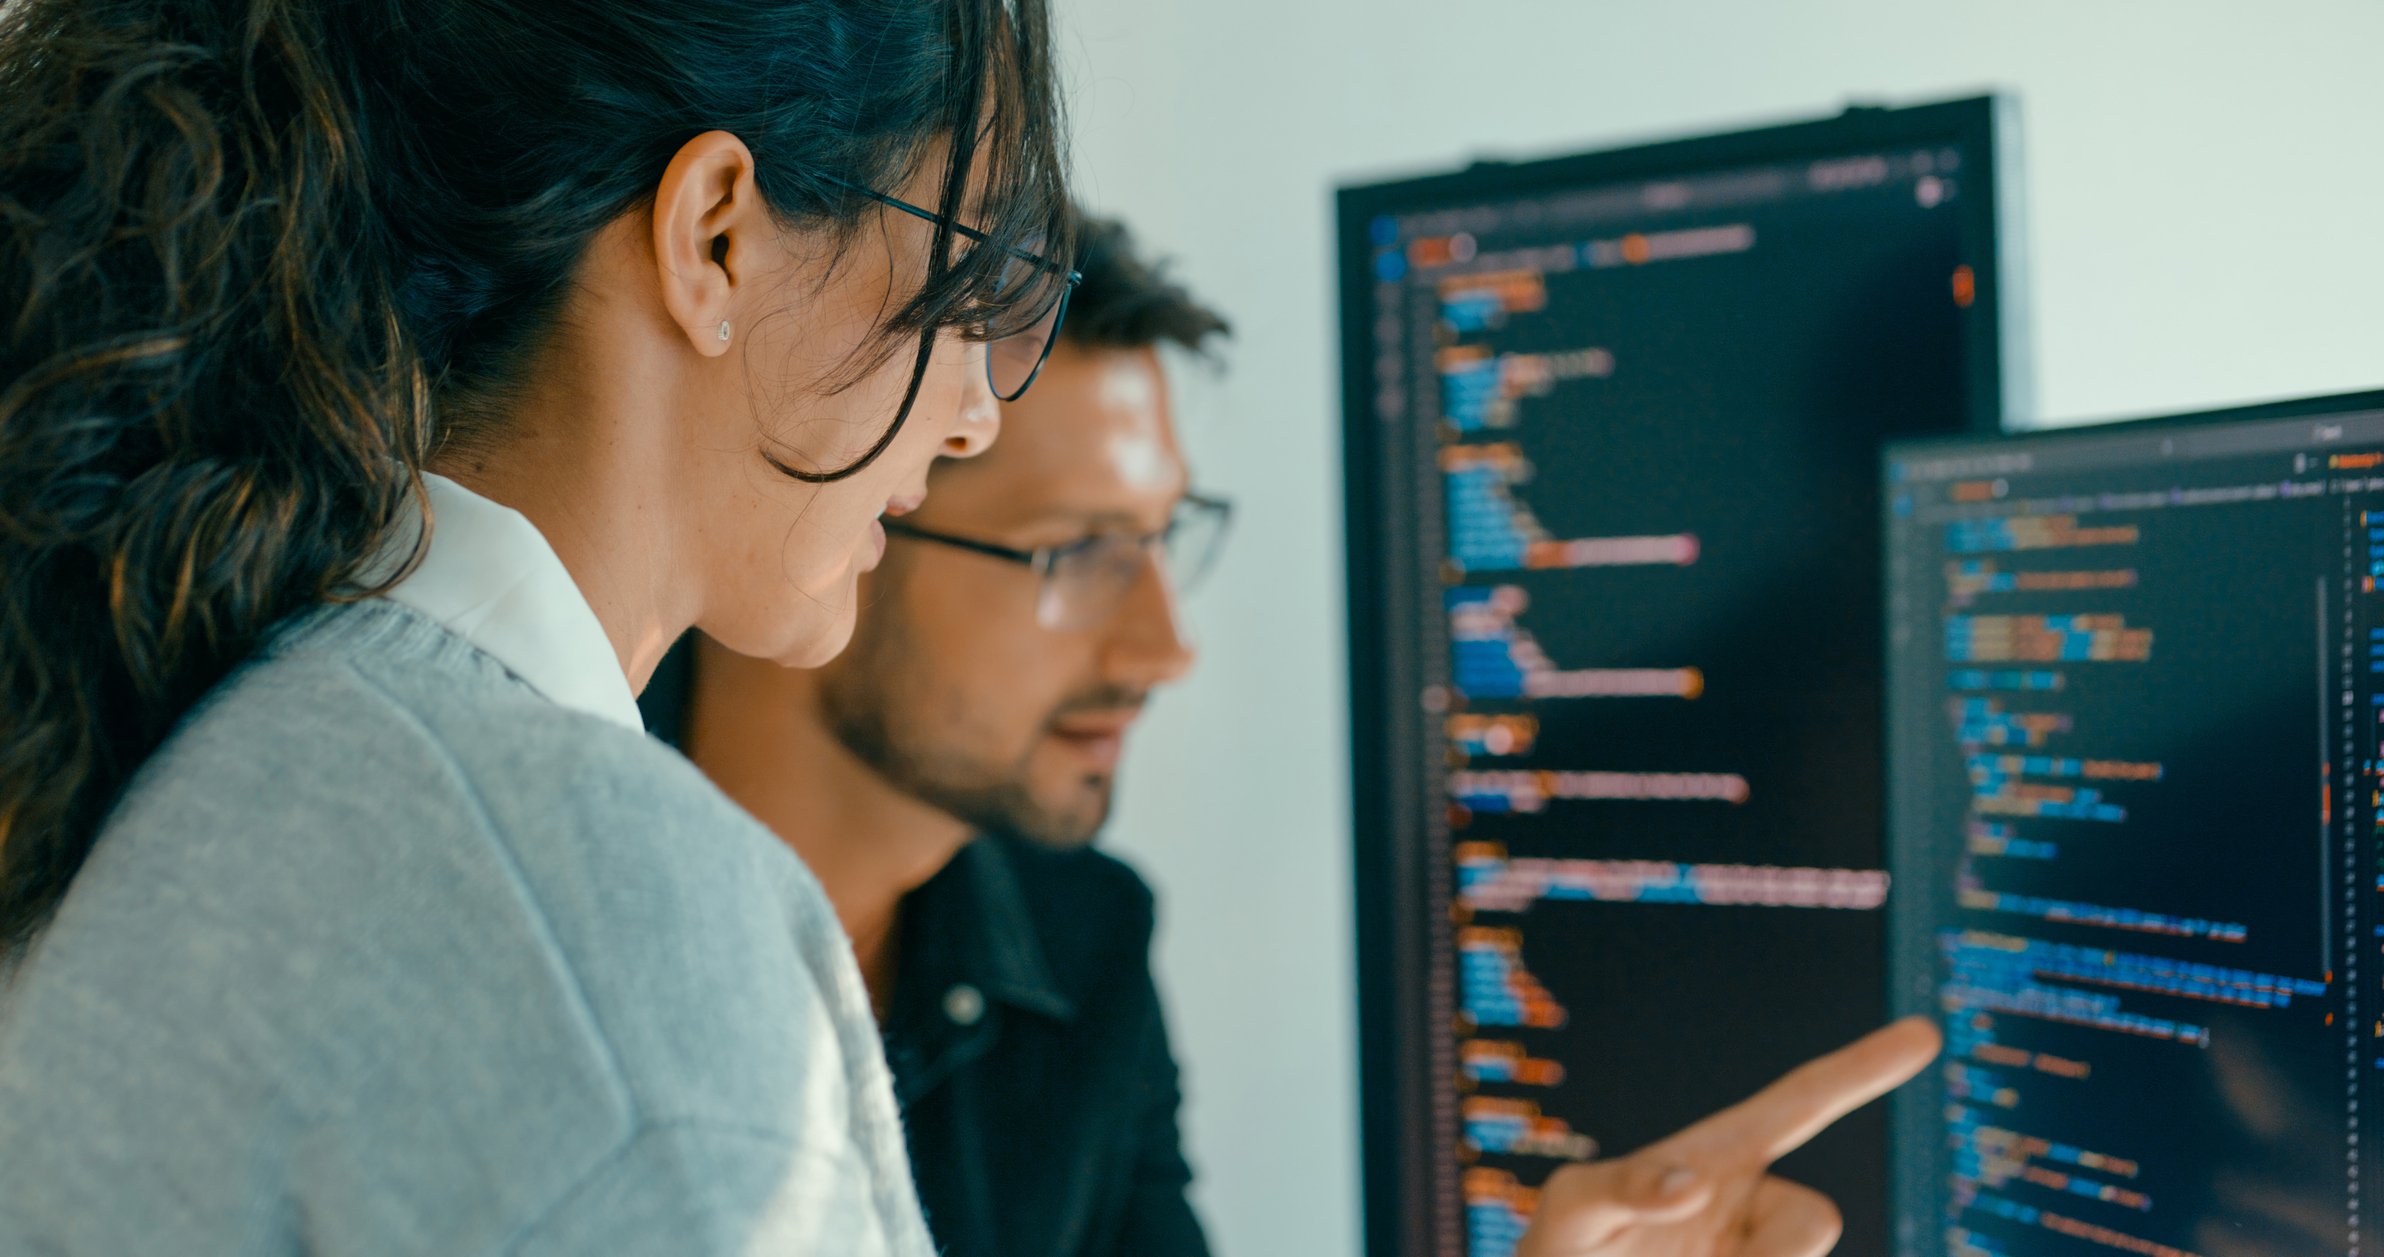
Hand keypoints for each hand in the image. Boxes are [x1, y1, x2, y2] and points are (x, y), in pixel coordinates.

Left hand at [1514, 1016, 1941, 1256]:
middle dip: (1770, 1253)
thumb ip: (1623, 1189)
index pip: (1804, 1100)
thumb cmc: (1564, 1247)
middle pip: (1817, 1221)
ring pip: (1798, 1255)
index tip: (1925, 1032)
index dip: (1863, 1067)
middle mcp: (1758, 1202)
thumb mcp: (1573, 1210)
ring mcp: (1764, 1245)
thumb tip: (1698, 1182)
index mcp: (1724, 1153)